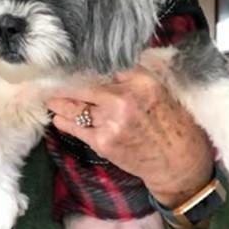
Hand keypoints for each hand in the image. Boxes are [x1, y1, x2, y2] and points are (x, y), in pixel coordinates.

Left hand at [46, 66, 213, 207]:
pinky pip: (77, 128)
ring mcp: (111, 120)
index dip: (84, 68)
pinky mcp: (103, 141)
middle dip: (65, 84)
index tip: (71, 66)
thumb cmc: (169, 124)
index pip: (103, 67)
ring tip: (49, 98)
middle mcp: (124, 98)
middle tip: (50, 80)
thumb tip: (101, 69)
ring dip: (60, 103)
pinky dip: (64, 121)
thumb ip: (130, 78)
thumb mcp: (156, 90)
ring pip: (76, 107)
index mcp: (140, 80)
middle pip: (84, 86)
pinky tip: (57, 117)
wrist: (178, 161)